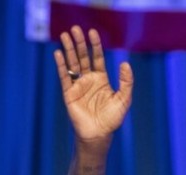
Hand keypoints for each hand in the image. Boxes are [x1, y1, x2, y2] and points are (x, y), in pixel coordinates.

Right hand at [53, 26, 133, 142]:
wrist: (98, 134)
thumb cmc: (112, 119)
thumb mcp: (124, 99)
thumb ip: (126, 82)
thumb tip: (125, 63)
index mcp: (101, 79)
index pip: (97, 57)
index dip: (95, 45)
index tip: (92, 32)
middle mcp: (88, 80)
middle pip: (83, 57)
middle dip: (79, 43)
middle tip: (75, 28)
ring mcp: (78, 86)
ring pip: (72, 63)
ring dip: (68, 49)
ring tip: (65, 34)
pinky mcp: (69, 93)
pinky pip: (64, 76)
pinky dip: (61, 65)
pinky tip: (58, 53)